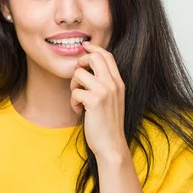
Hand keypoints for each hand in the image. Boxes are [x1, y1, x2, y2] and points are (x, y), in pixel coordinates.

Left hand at [70, 41, 127, 158]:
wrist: (111, 144)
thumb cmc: (108, 124)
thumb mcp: (111, 100)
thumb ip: (104, 84)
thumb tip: (87, 70)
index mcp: (118, 82)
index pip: (107, 56)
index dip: (93, 49)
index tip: (84, 47)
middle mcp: (114, 84)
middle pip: (94, 57)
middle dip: (80, 63)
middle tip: (78, 78)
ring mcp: (105, 91)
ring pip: (79, 73)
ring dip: (74, 86)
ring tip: (79, 99)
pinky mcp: (95, 100)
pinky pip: (75, 91)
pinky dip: (73, 102)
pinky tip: (79, 111)